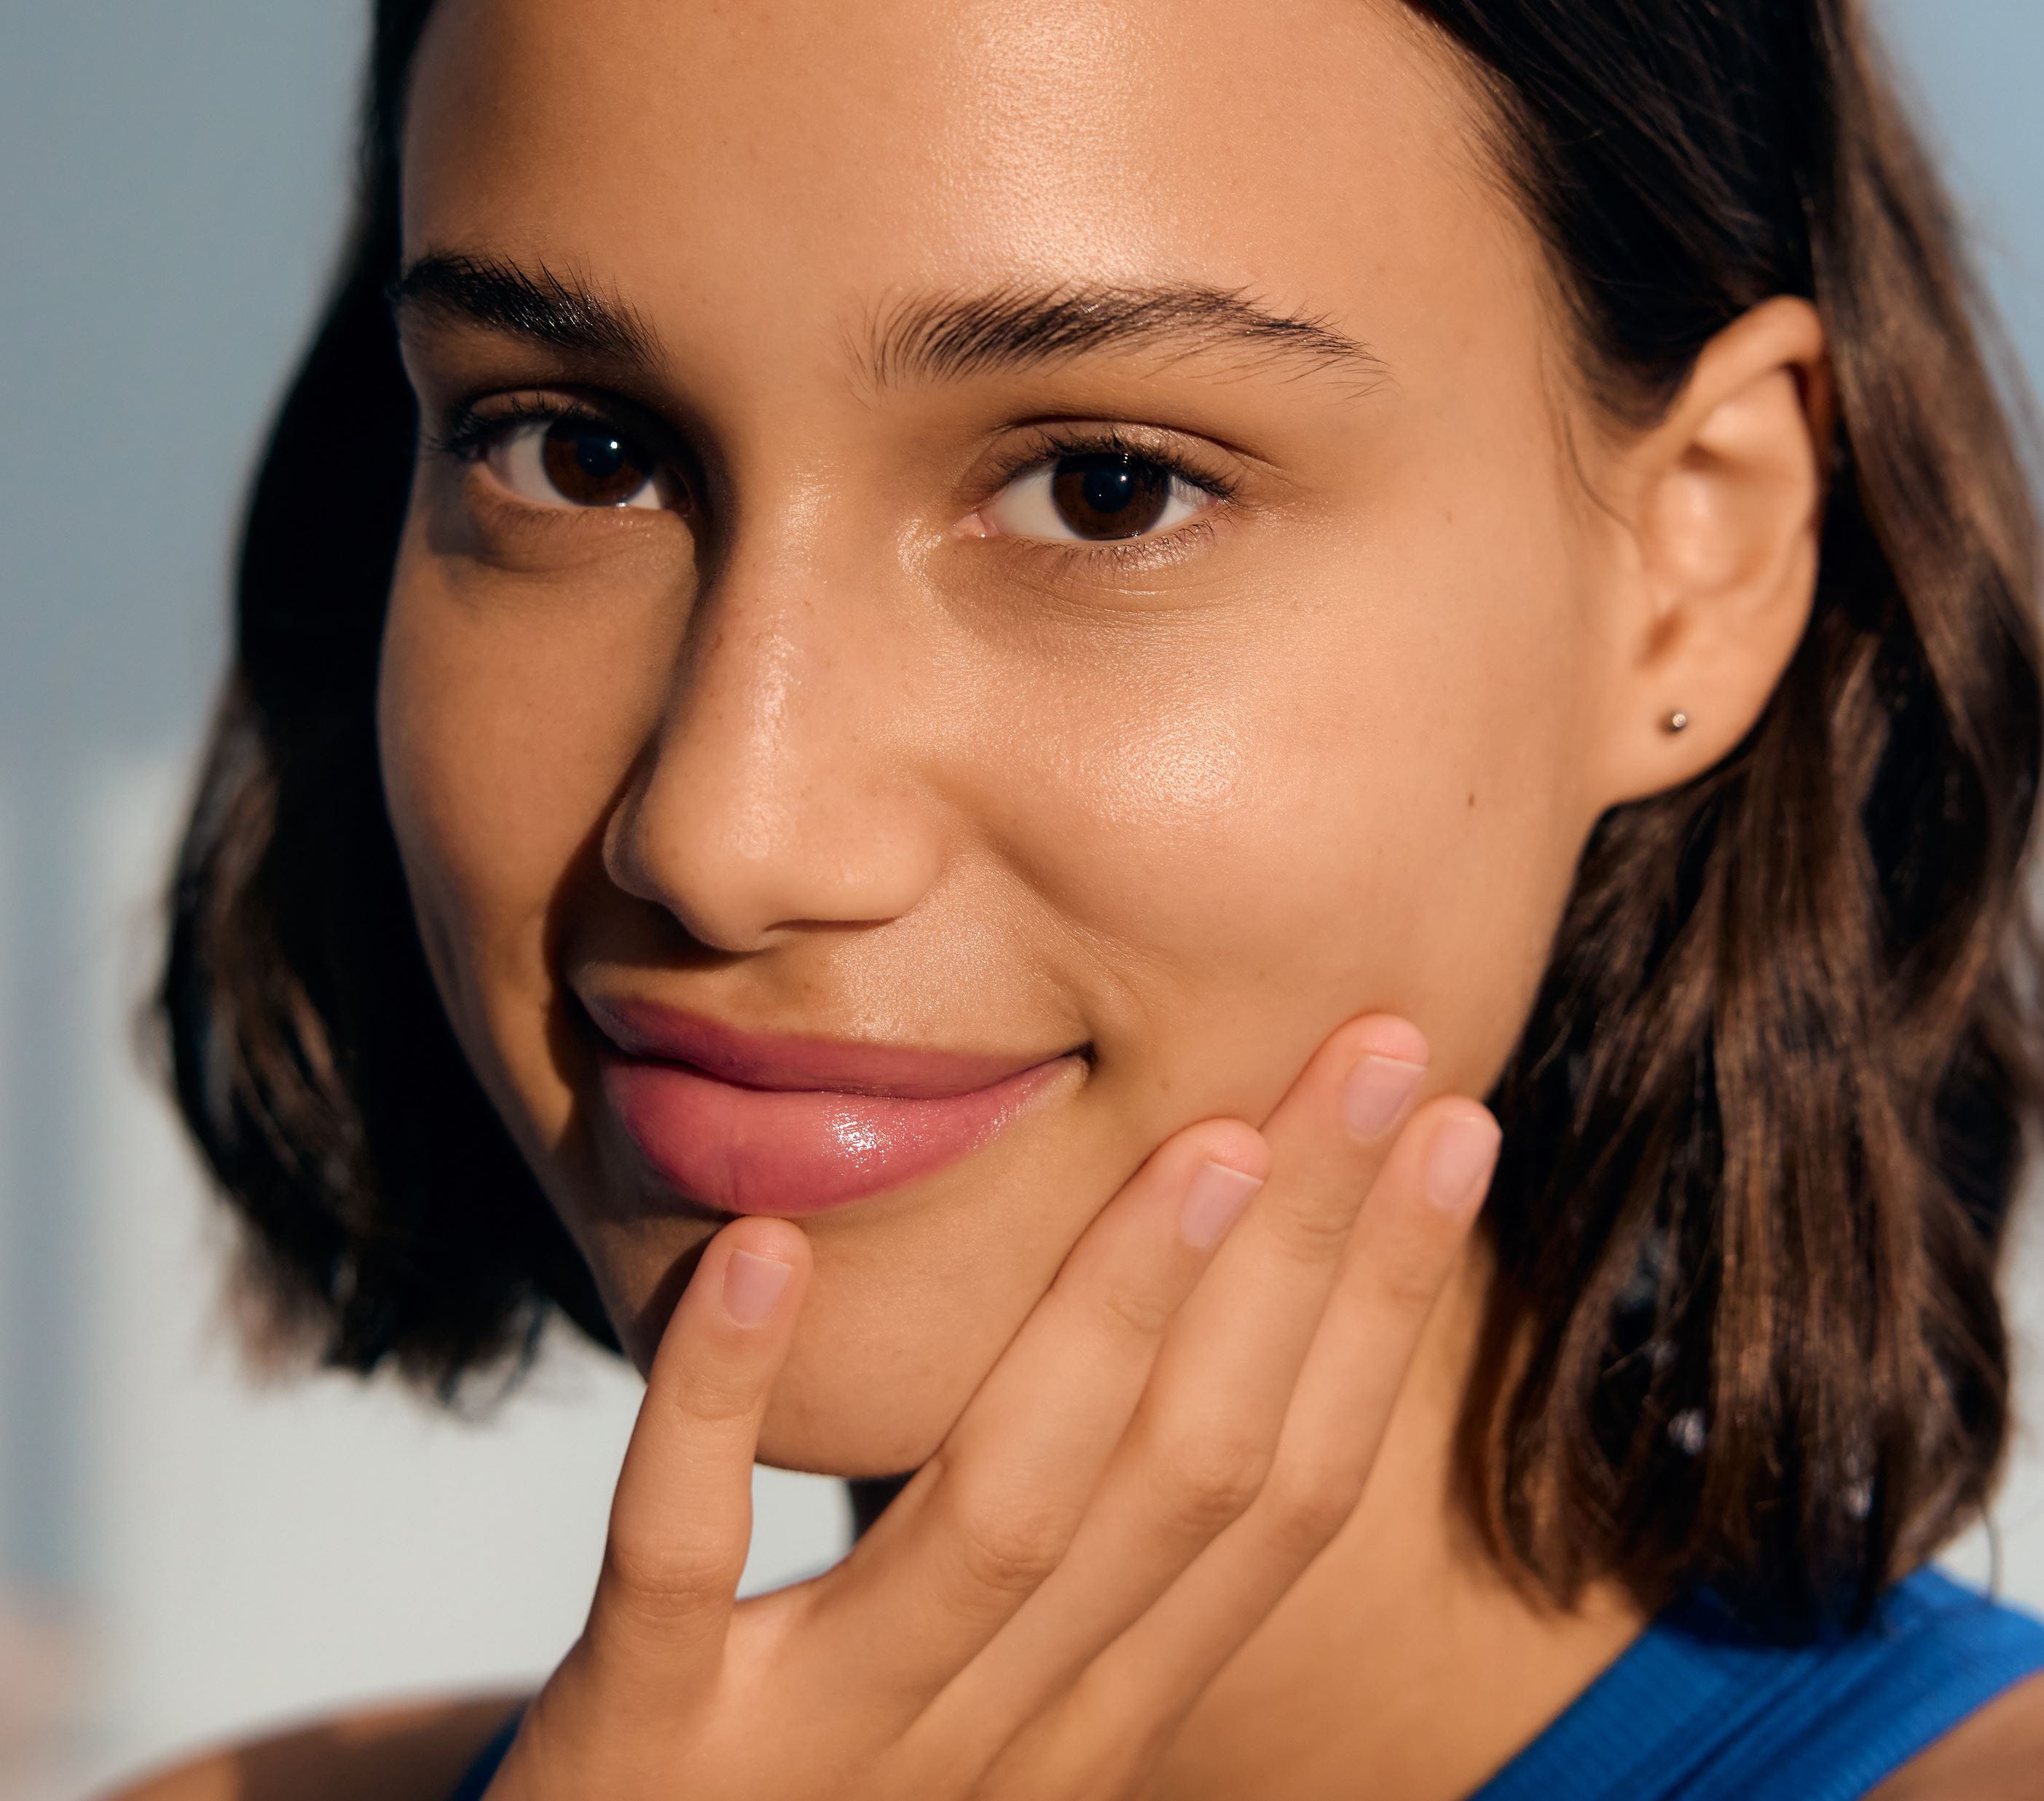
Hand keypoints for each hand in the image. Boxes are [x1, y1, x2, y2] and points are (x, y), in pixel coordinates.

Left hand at [485, 1015, 1499, 1798]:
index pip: (1281, 1500)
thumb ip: (1068, 1531)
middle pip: (1191, 1478)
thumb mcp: (973, 1673)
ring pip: (1005, 1515)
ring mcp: (819, 1750)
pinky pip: (684, 1558)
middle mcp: (998, 1744)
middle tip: (1385, 1058)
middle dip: (1304, 1259)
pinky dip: (723, 1401)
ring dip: (1112, 1316)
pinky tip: (764, 1245)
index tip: (1456, 1131)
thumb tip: (1180, 1316)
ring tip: (1199, 1144)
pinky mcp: (643, 1741)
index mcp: (1097, 1714)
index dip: (1381, 1313)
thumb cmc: (807, 1774)